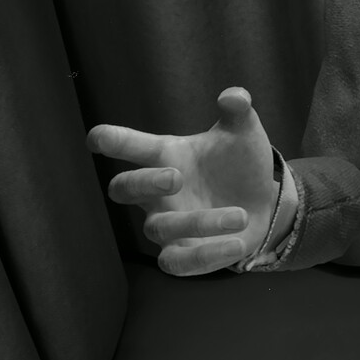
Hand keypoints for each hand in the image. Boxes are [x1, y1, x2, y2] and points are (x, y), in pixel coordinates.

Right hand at [86, 87, 279, 275]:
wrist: (263, 202)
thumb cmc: (239, 163)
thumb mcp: (244, 132)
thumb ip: (239, 110)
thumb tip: (234, 96)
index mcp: (167, 156)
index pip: (131, 147)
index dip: (113, 141)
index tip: (97, 137)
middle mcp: (158, 193)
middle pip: (124, 189)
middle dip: (144, 182)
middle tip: (176, 176)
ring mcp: (167, 226)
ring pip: (159, 228)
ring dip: (198, 222)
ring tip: (238, 215)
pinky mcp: (183, 255)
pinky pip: (178, 264)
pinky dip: (206, 256)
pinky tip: (237, 243)